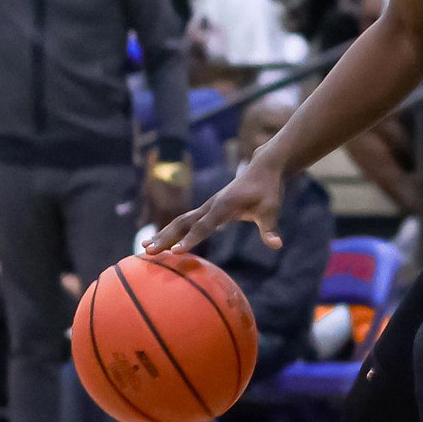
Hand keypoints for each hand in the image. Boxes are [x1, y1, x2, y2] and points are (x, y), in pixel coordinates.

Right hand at [147, 153, 283, 252]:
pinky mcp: (208, 208)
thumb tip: (276, 245)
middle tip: (148, 252)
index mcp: (224, 206)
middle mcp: (211, 205)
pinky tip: (161, 241)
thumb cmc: (268, 190)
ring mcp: (207, 206)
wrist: (262, 169)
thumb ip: (270, 229)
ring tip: (145, 248)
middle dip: (166, 238)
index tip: (176, 251)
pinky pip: (186, 221)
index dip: (192, 239)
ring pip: (181, 221)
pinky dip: (172, 231)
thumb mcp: (272, 210)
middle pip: (184, 223)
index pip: (205, 226)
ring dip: (163, 234)